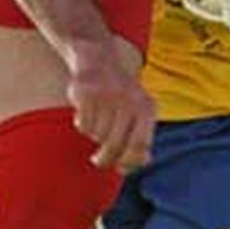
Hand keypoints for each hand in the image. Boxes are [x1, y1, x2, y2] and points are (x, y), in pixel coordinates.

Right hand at [63, 38, 154, 171]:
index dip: (129, 162)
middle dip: (105, 158)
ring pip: (97, 135)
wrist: (100, 60)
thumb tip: (141, 164)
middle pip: (114, 144)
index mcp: (146, 107)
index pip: (140, 145)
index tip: (119, 168)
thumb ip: (142, 138)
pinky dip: (83, 124)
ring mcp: (108, 95)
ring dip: (94, 135)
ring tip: (96, 122)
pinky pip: (84, 125)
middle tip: (98, 160)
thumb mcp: (139, 113)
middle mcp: (129, 100)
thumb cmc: (121, 96)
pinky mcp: (88, 92)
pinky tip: (85, 114)